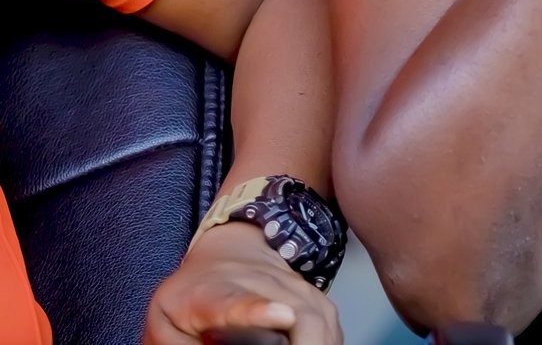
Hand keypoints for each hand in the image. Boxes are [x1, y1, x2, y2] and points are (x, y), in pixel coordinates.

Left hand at [145, 222, 339, 343]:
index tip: (283, 316)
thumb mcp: (164, 323)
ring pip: (322, 322)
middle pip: (300, 318)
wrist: (227, 251)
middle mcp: (264, 286)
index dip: (261, 310)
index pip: (239, 302)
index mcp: (215, 296)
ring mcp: (294, 288)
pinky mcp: (314, 297)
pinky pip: (331, 327)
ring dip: (320, 344)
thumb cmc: (191, 293)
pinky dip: (327, 343)